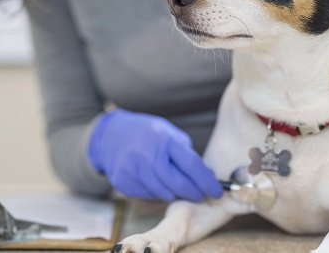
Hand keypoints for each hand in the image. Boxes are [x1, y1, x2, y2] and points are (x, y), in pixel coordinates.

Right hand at [88, 109, 222, 201]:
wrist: (110, 136)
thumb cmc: (147, 134)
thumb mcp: (168, 133)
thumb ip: (185, 153)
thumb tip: (206, 176)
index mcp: (163, 139)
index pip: (191, 164)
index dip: (207, 181)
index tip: (218, 191)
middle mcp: (147, 155)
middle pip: (178, 184)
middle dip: (194, 193)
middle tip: (201, 195)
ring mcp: (133, 170)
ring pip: (164, 193)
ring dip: (175, 193)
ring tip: (178, 187)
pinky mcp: (124, 183)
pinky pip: (148, 195)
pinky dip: (157, 192)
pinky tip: (156, 182)